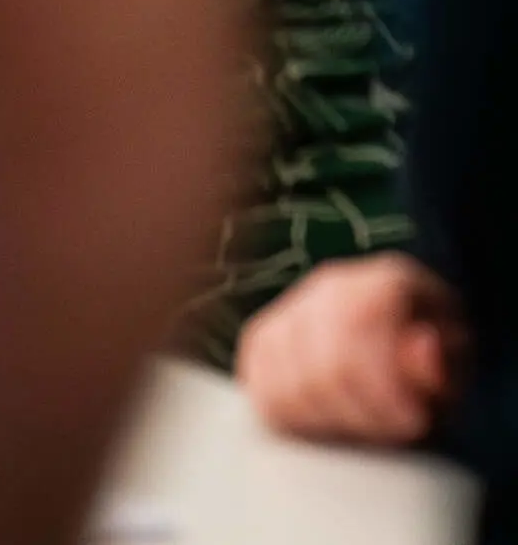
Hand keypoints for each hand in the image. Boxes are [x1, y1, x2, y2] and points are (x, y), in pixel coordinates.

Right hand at [237, 254, 465, 446]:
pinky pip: (258, 384)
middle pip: (321, 361)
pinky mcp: (260, 339)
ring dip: (326, 420)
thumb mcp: (458, 365)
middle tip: (392, 434)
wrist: (405, 352)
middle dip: (358, 413)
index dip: (383, 384)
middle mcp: (327, 286)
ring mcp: (287, 309)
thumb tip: (423, 350)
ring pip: (285, 378)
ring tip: (363, 430)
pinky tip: (324, 423)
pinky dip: (289, 415)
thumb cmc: (434, 364)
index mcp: (385, 281)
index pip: (360, 324)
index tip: (412, 423)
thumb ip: (445, 362)